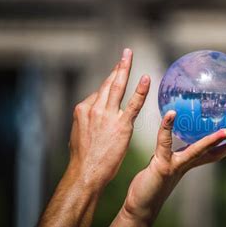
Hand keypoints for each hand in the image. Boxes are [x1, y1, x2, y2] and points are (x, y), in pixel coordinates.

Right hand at [68, 48, 149, 190]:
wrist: (85, 172)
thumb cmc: (84, 159)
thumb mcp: (79, 135)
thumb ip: (87, 123)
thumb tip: (91, 120)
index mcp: (83, 110)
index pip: (99, 93)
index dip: (110, 84)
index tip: (117, 73)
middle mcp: (93, 108)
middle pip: (108, 83)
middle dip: (117, 67)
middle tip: (125, 54)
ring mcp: (107, 115)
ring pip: (117, 86)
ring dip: (124, 68)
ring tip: (129, 55)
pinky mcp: (121, 124)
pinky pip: (133, 104)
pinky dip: (140, 90)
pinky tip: (146, 78)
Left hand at [123, 110, 225, 219]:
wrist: (140, 205)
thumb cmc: (150, 183)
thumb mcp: (162, 161)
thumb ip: (168, 147)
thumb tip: (172, 123)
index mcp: (190, 162)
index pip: (215, 152)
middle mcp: (187, 164)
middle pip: (214, 153)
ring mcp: (177, 165)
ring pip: (198, 151)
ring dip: (213, 141)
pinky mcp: (163, 166)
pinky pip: (165, 143)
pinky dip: (168, 128)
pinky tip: (171, 114)